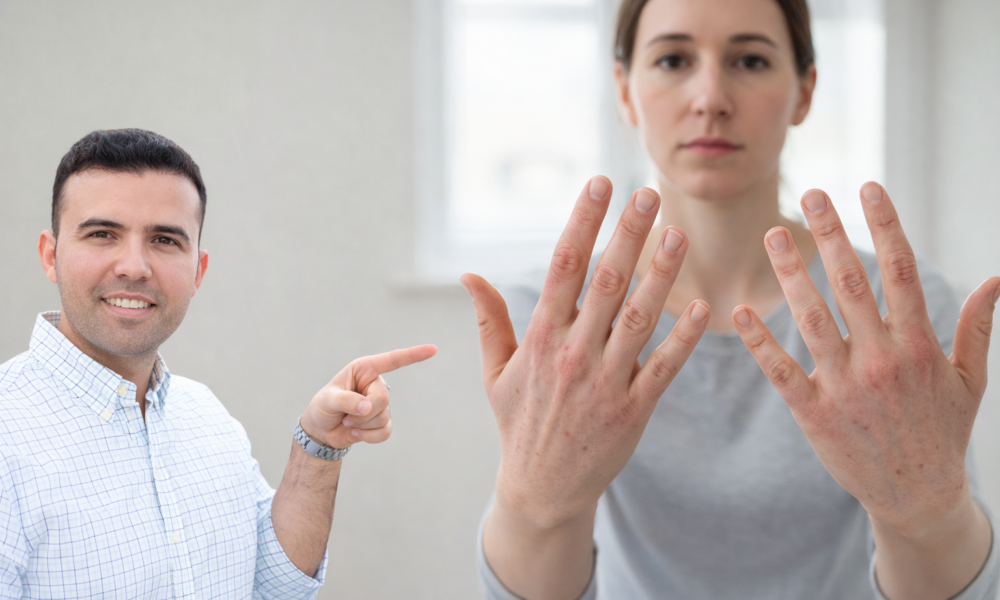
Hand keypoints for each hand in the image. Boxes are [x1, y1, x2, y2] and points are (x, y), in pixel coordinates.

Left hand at [299, 345, 436, 448]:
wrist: (321, 431)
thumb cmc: (322, 408)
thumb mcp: (327, 400)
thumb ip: (346, 400)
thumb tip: (367, 407)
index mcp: (364, 370)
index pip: (392, 361)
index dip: (413, 355)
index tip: (433, 350)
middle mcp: (376, 384)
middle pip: (383, 398)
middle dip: (363, 412)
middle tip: (345, 415)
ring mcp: (381, 404)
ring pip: (383, 417)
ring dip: (362, 425)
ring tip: (347, 421)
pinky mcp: (382, 422)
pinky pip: (385, 432)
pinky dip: (369, 437)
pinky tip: (356, 433)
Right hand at [462, 176, 709, 527]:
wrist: (542, 489)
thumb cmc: (519, 423)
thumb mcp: (495, 373)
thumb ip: (490, 320)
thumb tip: (468, 274)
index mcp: (539, 339)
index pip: (562, 267)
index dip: (583, 222)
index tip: (599, 185)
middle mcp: (572, 354)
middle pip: (605, 282)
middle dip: (629, 234)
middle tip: (650, 193)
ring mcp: (605, 382)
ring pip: (638, 318)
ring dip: (660, 274)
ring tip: (678, 233)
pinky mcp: (633, 409)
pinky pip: (663, 367)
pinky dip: (682, 338)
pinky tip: (701, 307)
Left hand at [733, 182, 999, 536]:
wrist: (917, 497)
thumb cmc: (942, 433)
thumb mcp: (970, 382)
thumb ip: (977, 329)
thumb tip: (995, 279)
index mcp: (918, 346)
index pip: (901, 272)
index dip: (884, 226)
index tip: (867, 187)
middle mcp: (881, 360)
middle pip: (851, 285)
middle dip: (830, 235)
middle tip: (811, 195)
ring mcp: (845, 387)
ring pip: (813, 319)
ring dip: (791, 275)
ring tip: (772, 235)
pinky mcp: (815, 414)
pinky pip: (782, 371)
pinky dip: (761, 343)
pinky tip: (740, 312)